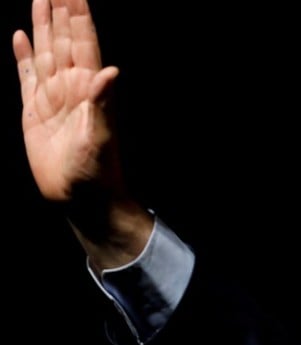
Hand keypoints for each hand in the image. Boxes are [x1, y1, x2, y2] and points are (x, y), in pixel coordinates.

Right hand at [13, 0, 151, 268]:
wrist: (81, 199)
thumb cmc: (96, 172)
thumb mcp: (100, 136)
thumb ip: (103, 102)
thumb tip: (110, 71)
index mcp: (89, 90)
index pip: (84, 44)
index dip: (79, 17)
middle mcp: (71, 88)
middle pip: (64, 41)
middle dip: (61, 12)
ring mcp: (53, 98)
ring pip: (46, 52)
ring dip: (43, 26)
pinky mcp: (35, 112)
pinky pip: (27, 76)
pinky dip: (23, 55)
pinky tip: (20, 36)